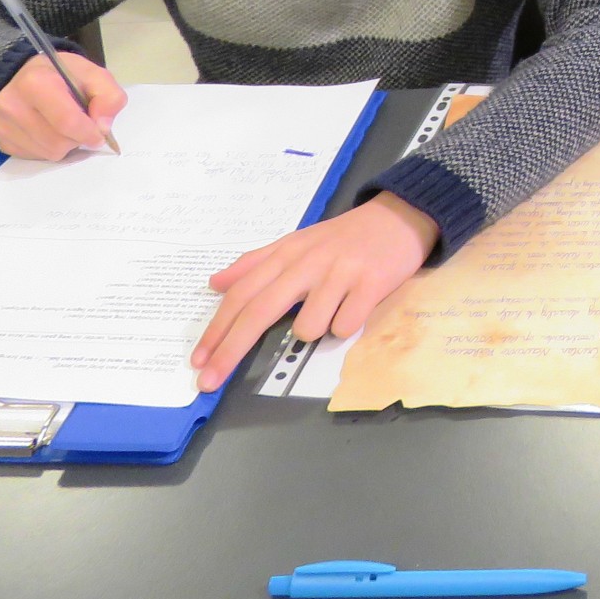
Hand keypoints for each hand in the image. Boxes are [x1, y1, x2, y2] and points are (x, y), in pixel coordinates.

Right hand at [0, 53, 125, 159]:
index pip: (66, 122)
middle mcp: (12, 105)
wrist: (25, 75)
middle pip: (57, 143)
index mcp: (35, 83)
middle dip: (76, 138)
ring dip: (64, 145)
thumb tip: (103, 127)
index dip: (89, 132)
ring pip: (47, 153)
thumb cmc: (61, 74)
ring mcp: (2, 125)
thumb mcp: (92, 74)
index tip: (98, 133)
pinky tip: (47, 130)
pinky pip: (34, 157)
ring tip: (62, 125)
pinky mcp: (1, 140)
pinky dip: (48, 149)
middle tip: (79, 124)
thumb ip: (109, 96)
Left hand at [190, 192, 439, 390]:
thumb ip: (256, 262)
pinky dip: (345, 326)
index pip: (243, 293)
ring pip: (307, 327)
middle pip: (259, 311)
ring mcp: (340, 273)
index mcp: (287, 253)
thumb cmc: (344, 236)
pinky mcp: (371, 284)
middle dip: (231, 350)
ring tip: (331, 311)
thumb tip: (214, 283)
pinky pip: (345, 327)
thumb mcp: (297, 241)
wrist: (400, 216)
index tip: (198, 360)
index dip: (217, 328)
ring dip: (312, 331)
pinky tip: (354, 307)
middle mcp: (308, 262)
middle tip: (209, 382)